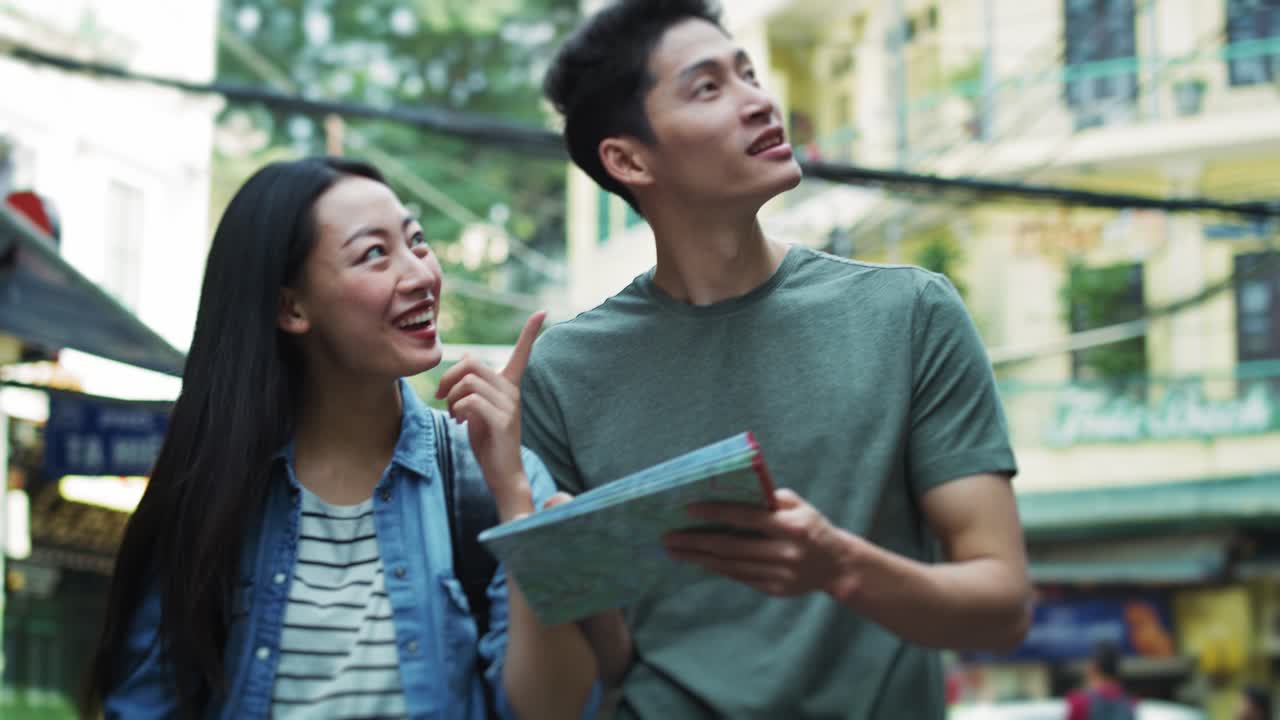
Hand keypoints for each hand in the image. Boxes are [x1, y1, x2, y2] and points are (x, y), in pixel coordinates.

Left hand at [435, 311, 544, 516]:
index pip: (522, 353)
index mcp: (509, 386)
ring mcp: (510, 406)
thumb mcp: (476, 407)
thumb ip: (474, 383)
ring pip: (469, 382)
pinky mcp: (503, 421)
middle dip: (449, 378)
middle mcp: (512, 392)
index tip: (542, 312)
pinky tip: (459, 421)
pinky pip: (471, 401)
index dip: (530, 332)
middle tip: (442, 397)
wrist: (501, 474)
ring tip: (453, 413)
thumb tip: (468, 356)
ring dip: (451, 397)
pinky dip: (458, 408)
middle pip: (473, 365)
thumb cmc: (488, 440)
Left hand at [662, 489, 853, 597]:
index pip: (745, 517)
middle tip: (668, 538)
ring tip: (675, 551)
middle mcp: (784, 552)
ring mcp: (779, 574)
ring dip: (699, 558)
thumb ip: (769, 499)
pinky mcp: (774, 589)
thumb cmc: (811, 527)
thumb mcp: (799, 506)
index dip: (715, 513)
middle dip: (695, 541)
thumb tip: (732, 491)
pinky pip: (739, 577)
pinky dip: (717, 568)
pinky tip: (699, 560)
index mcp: (791, 526)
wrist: (836, 565)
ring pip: (730, 565)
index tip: (688, 509)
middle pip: (731, 546)